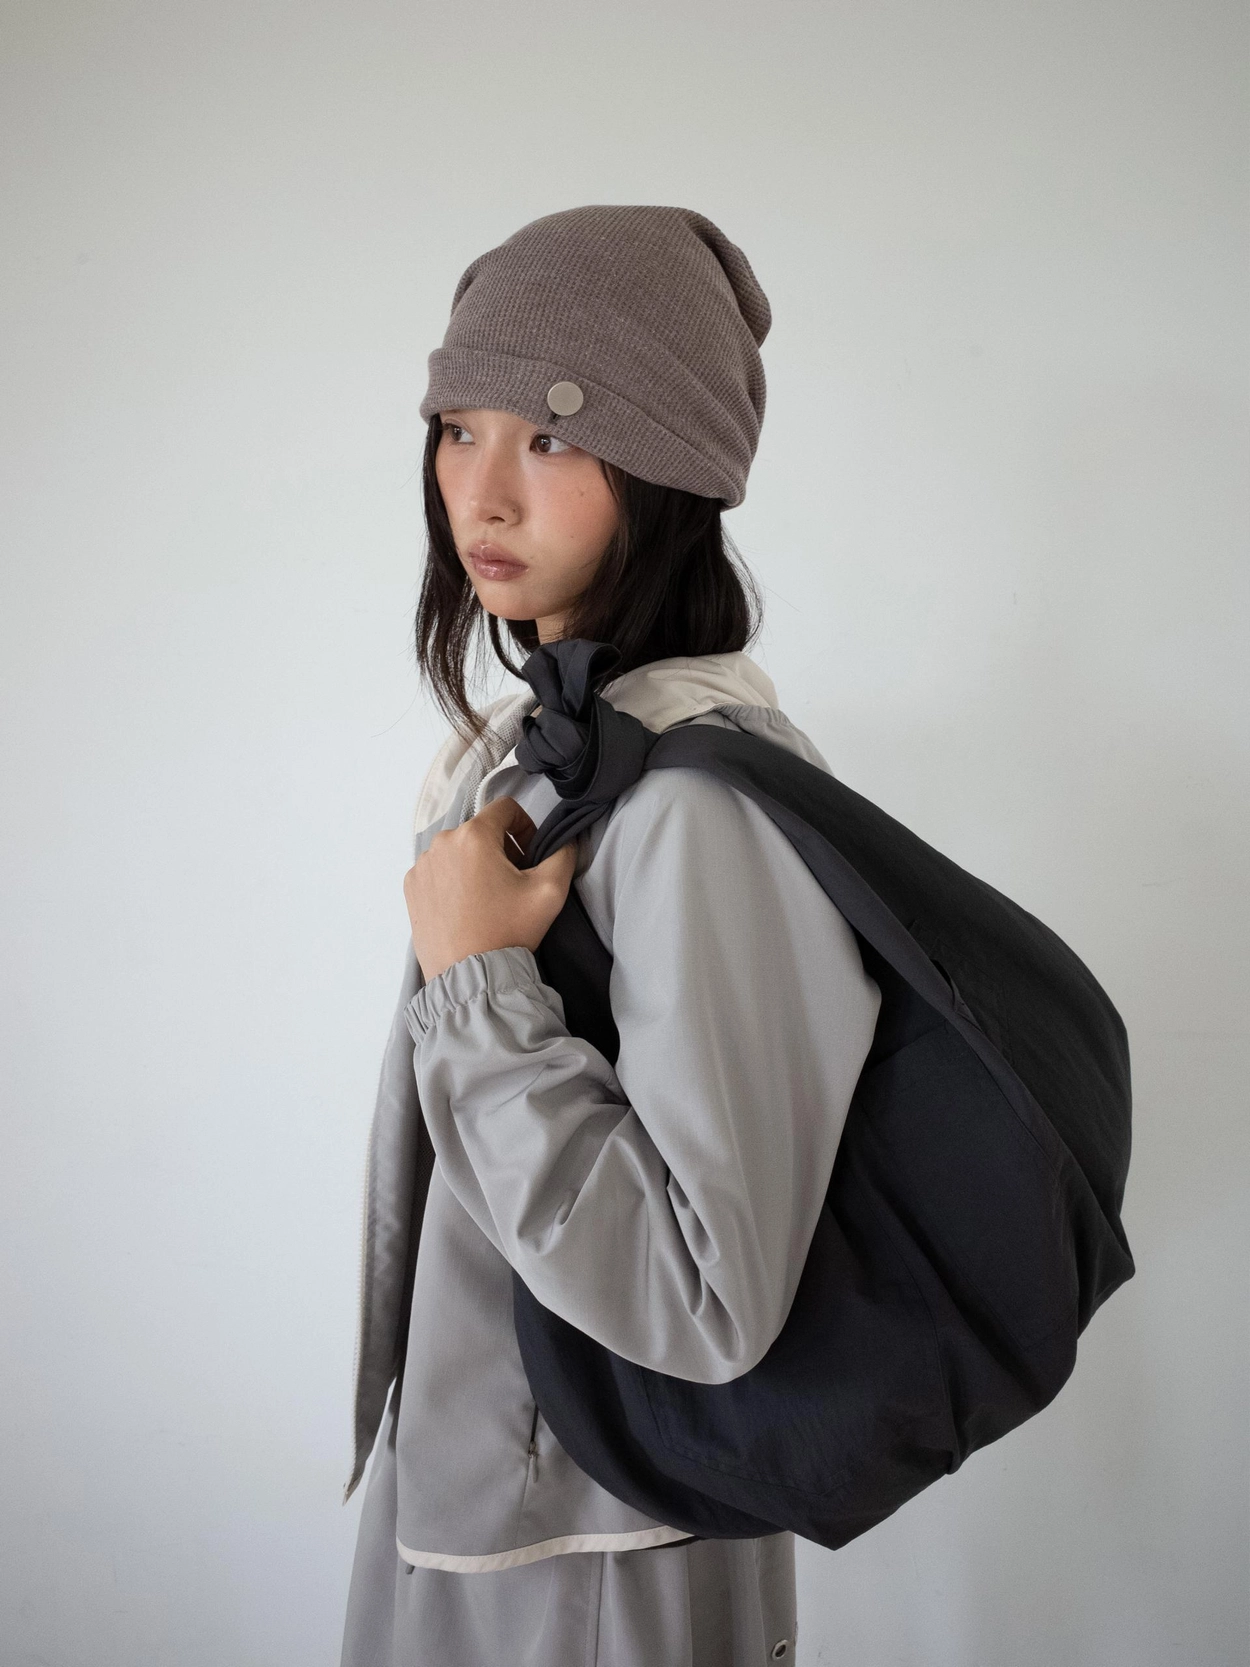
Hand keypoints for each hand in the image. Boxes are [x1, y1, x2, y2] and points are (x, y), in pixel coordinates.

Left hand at [404, 796, 577, 983]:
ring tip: (488, 897)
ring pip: (457, 850)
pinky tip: (466, 906)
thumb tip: (566, 840)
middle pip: (479, 830)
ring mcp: (421, 866)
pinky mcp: (411, 888)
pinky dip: (453, 879)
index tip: (531, 854)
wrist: (470, 977)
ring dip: (475, 863)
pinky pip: (437, 870)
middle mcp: (441, 843)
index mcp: (474, 836)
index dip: (525, 826)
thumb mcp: (550, 891)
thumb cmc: (509, 931)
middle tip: (513, 881)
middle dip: (500, 848)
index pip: (505, 808)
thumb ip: (564, 854)